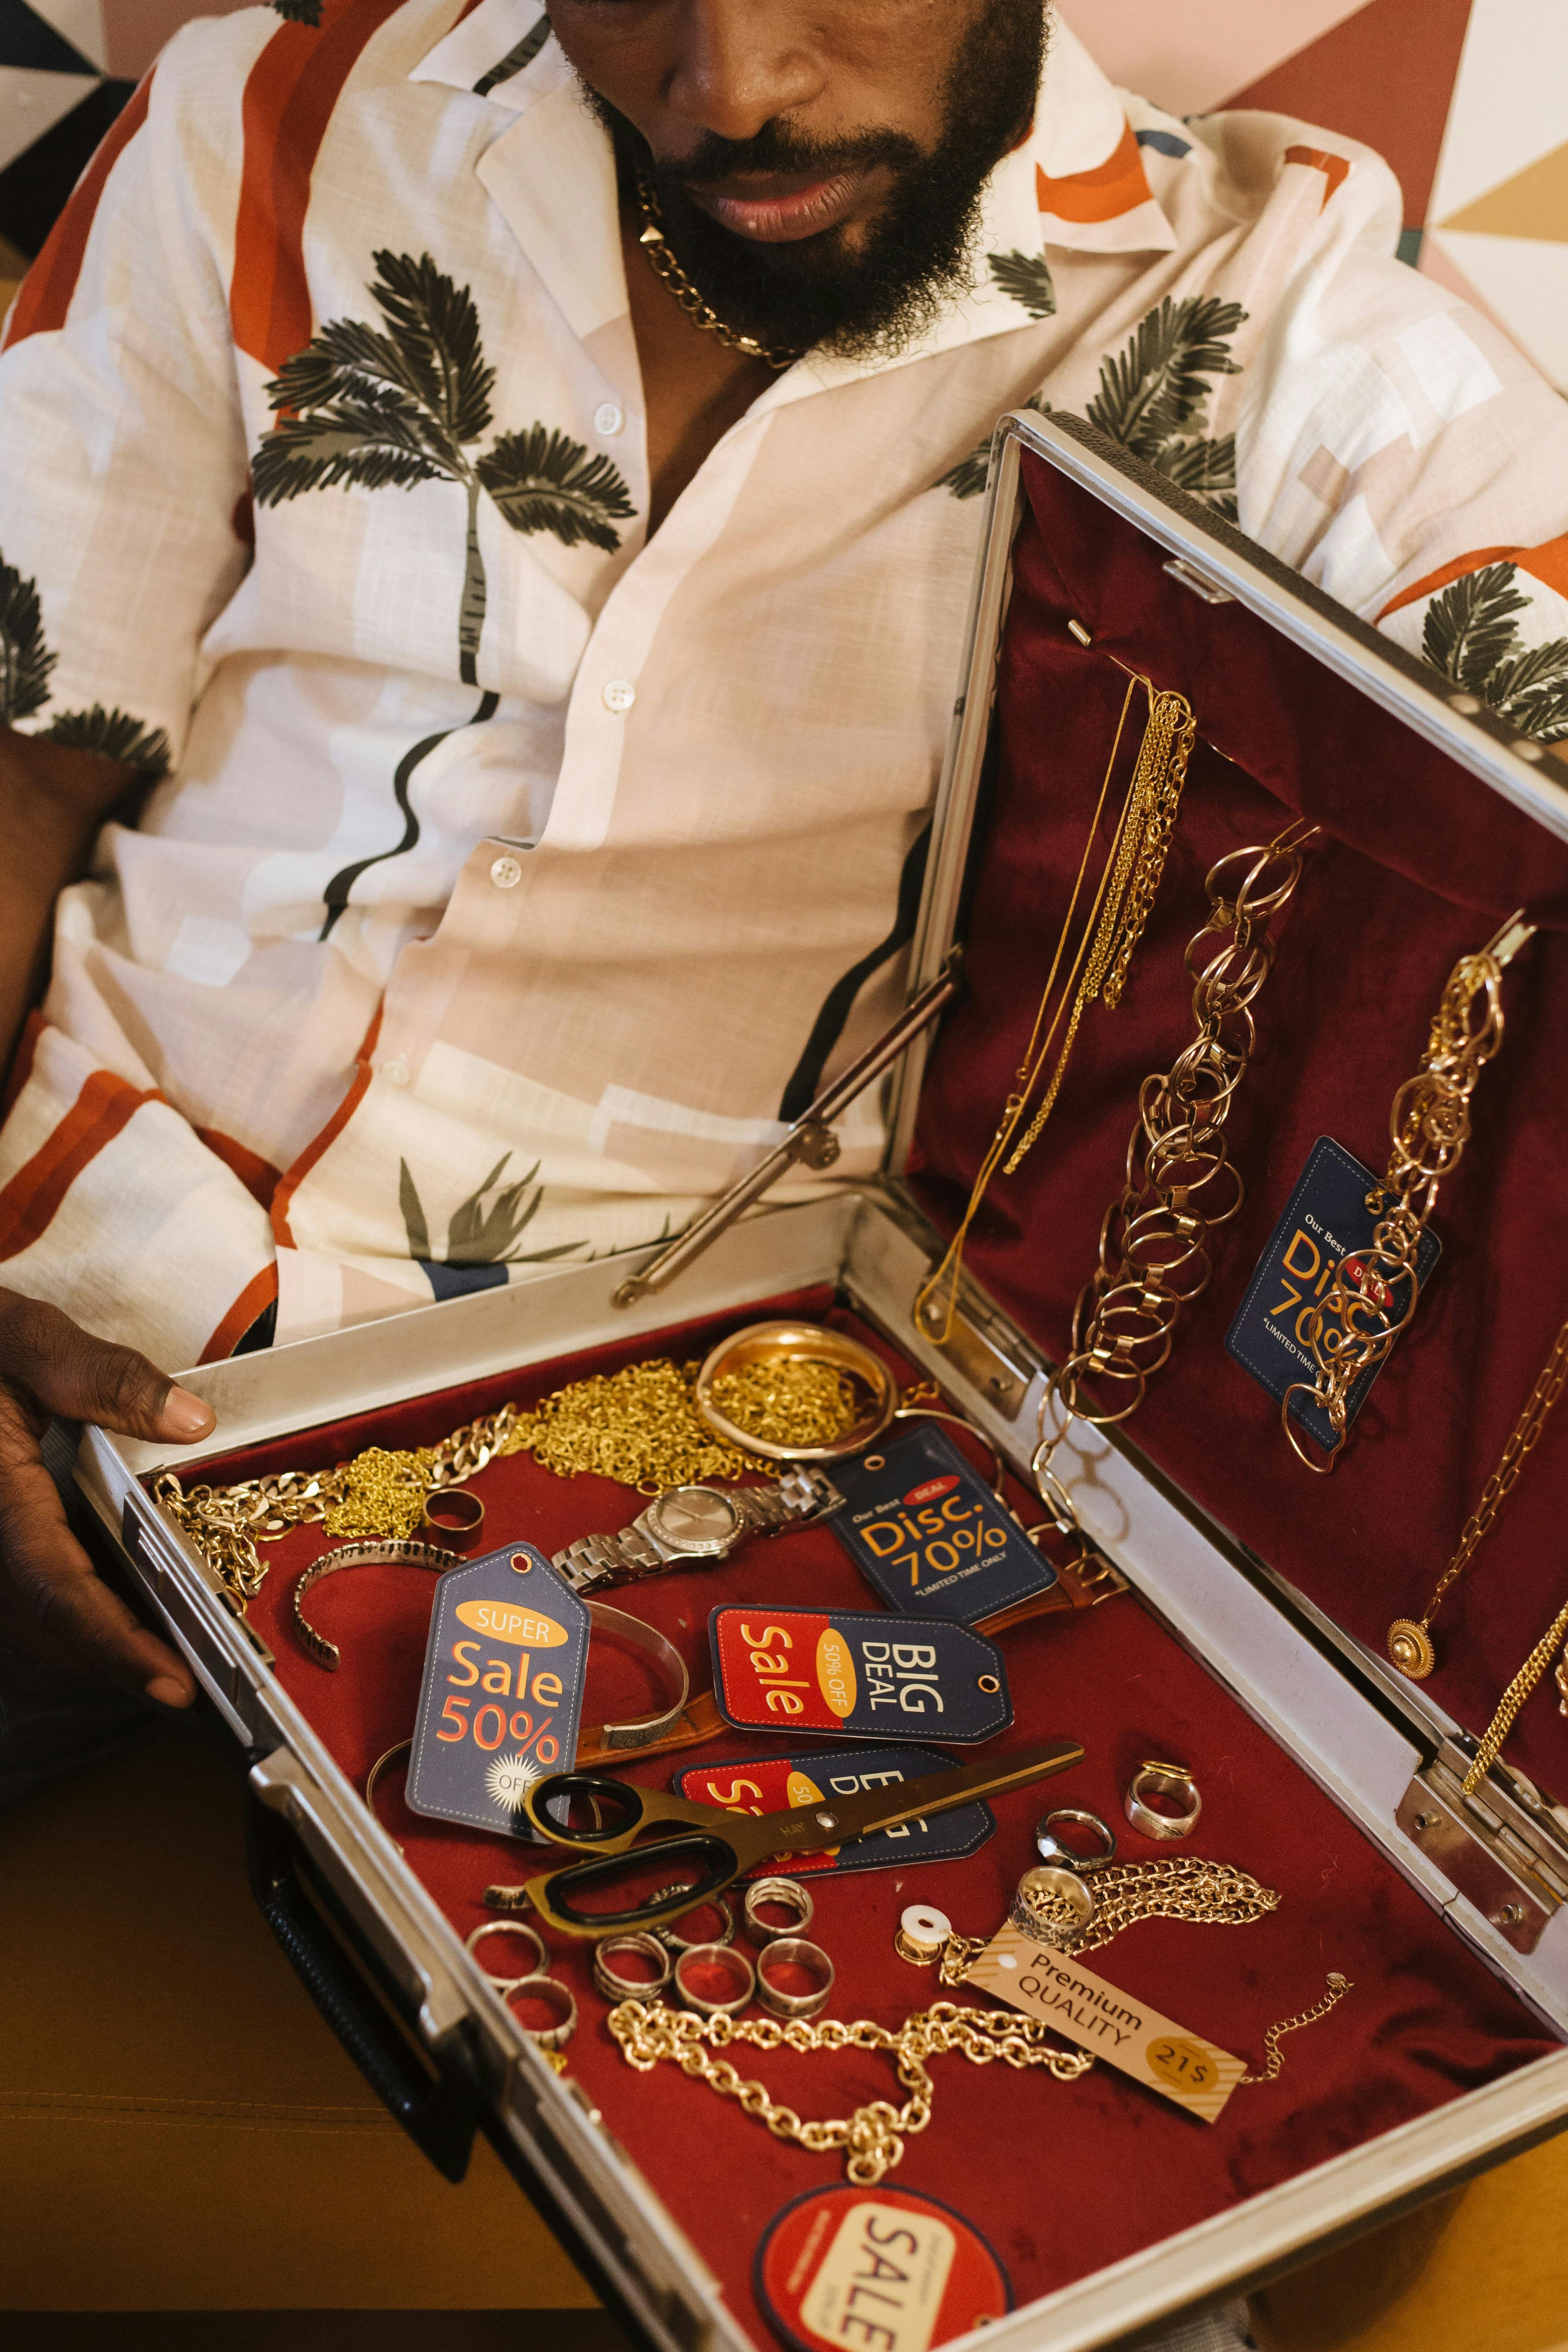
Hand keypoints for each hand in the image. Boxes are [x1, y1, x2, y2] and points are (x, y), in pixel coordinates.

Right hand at [0, 1289, 214, 1705]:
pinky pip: (17, 1599)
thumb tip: (193, 1422)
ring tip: (165, 1660)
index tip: (174, 1683)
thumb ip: (106, 1378)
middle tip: (191, 1683)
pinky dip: (67, 1616)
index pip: (55, 1587)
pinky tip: (119, 1613)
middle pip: (42, 1625)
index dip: (115, 1643)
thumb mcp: (27, 1339)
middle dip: (114, 1661)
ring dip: (91, 1647)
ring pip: (25, 1624)